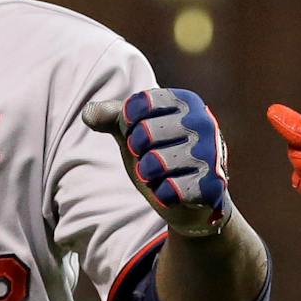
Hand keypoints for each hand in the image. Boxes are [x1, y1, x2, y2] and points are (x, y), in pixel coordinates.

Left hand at [82, 87, 230, 238]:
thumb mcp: (133, 130)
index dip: (128, 126)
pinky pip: (169, 191)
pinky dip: (164, 195)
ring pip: (154, 164)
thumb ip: (110, 116)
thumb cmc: (161, 155)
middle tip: (152, 157)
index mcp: (185, 100)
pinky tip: (176, 191)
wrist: (192, 199)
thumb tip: (88, 115)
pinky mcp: (213, 185)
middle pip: (143, 134)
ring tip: (164, 174)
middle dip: (138, 152)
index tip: (140, 134)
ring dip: (150, 175)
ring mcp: (211, 153)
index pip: (135, 107)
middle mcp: (203, 121)